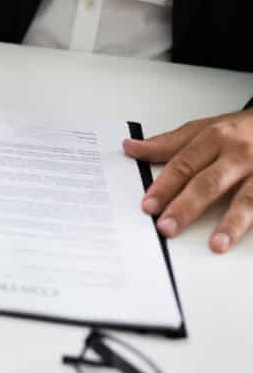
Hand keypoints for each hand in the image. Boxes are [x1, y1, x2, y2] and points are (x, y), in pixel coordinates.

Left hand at [124, 110, 252, 252]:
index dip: (164, 186)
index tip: (148, 205)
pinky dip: (252, 222)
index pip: (183, 165)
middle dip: (186, 206)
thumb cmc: (241, 129)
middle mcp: (238, 153)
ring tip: (216, 244)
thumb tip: (132, 148)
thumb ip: (169, 143)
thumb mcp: (205, 128)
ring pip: (246, 198)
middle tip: (167, 227)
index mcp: (214, 137)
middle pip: (208, 182)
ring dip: (231, 222)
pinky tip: (240, 239)